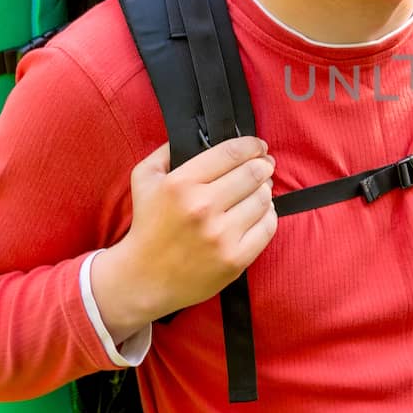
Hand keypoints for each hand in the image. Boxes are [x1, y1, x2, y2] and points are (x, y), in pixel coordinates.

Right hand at [92, 136, 277, 339]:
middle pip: (253, 174)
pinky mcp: (235, 259)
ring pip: (263, 199)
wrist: (144, 278)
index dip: (252, 146)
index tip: (259, 146)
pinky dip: (268, 215)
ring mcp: (221, 236)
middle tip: (265, 165)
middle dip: (263, 165)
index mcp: (180, 184)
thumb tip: (197, 134)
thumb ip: (167, 151)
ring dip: (265, 190)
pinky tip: (260, 212)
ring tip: (260, 189)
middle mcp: (202, 208)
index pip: (231, 153)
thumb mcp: (144, 179)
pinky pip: (267, 227)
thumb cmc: (147, 225)